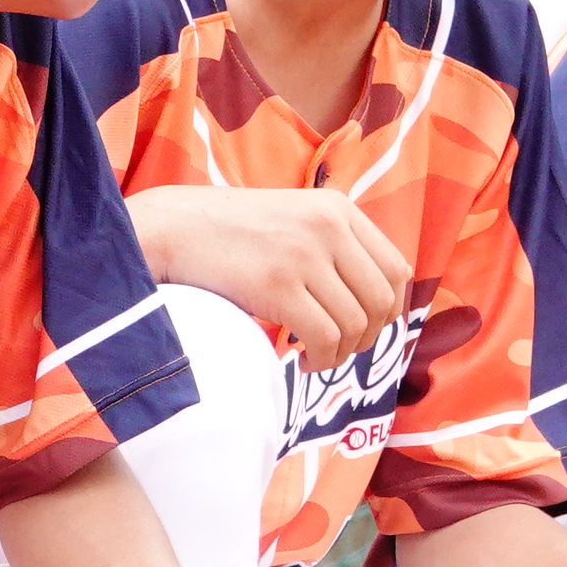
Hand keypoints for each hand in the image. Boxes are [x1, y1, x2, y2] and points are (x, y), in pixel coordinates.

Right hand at [128, 185, 411, 373]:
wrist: (171, 227)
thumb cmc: (227, 231)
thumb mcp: (291, 217)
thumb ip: (331, 243)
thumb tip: (369, 300)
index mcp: (336, 207)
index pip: (396, 267)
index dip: (390, 308)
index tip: (368, 327)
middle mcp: (328, 227)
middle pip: (381, 300)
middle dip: (369, 336)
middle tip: (341, 348)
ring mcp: (304, 255)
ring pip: (354, 324)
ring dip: (341, 353)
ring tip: (317, 356)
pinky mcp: (278, 285)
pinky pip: (325, 338)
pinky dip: (322, 359)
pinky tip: (303, 360)